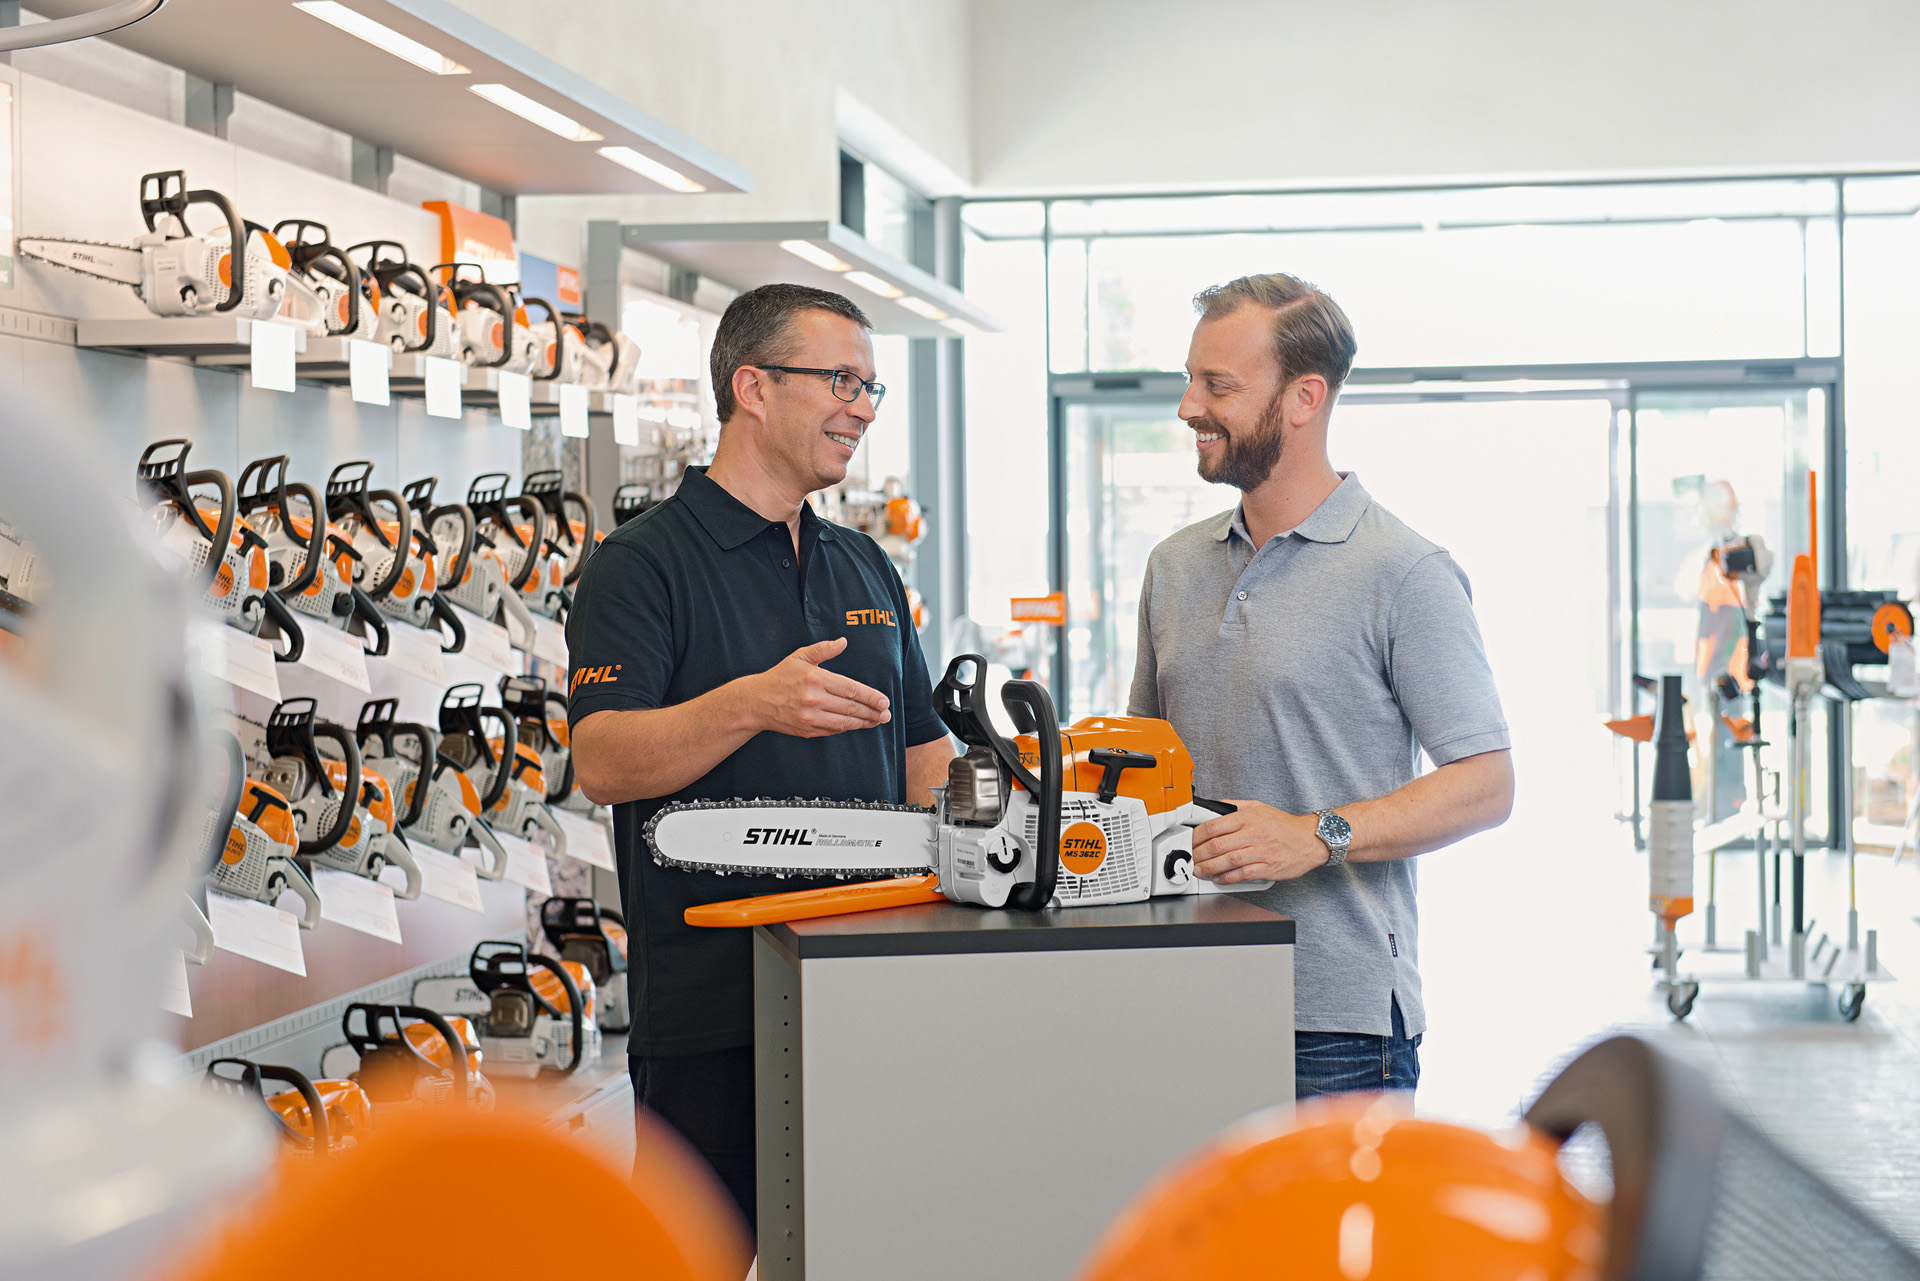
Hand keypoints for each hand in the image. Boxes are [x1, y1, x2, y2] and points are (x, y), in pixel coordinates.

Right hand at [749, 637, 890, 737]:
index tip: (884, 701)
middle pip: (851, 707)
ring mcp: (810, 717)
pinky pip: (833, 730)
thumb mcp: (799, 656)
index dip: (870, 696)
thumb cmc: (779, 677)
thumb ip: (823, 650)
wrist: (756, 702)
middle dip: (872, 711)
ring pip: (844, 722)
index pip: (850, 689)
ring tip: (877, 720)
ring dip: (864, 722)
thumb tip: (843, 642)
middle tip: (886, 713)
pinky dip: (847, 727)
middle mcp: (814, 699)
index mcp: (815, 679)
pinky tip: (857, 724)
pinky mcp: (807, 730)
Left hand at [1192, 799, 1328, 883]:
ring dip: (1210, 868)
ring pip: (1228, 860)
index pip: (1214, 825)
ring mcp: (1261, 851)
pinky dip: (1228, 878)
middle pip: (1218, 845)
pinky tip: (1219, 878)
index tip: (1191, 842)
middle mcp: (1254, 833)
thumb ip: (1236, 806)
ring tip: (1200, 871)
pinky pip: (1243, 874)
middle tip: (1192, 859)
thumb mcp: (1259, 807)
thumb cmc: (1285, 826)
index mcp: (1248, 818)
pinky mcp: (1268, 867)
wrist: (1310, 840)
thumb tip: (1216, 806)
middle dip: (1199, 854)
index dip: (1197, 836)